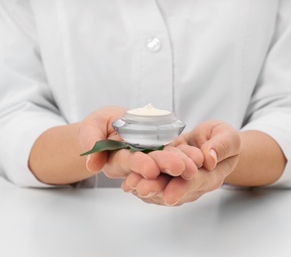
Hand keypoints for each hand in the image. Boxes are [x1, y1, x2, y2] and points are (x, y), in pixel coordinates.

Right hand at [79, 107, 201, 180]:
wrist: (113, 123)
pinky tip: (199, 156)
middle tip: (182, 168)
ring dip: (181, 163)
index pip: (127, 162)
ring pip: (166, 160)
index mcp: (115, 159)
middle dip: (165, 166)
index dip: (139, 165)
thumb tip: (92, 164)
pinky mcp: (162, 149)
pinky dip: (186, 154)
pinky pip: (175, 151)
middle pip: (151, 164)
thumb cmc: (99, 125)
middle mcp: (135, 163)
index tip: (150, 169)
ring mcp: (150, 157)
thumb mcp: (91, 127)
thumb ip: (91, 141)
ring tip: (196, 163)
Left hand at [121, 121, 240, 205]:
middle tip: (142, 189)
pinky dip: (141, 181)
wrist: (214, 142)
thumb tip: (209, 157)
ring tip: (131, 185)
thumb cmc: (222, 140)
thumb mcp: (228, 137)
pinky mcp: (166, 174)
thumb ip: (222, 146)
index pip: (197, 182)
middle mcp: (193, 183)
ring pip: (162, 188)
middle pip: (175, 189)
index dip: (183, 188)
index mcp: (212, 175)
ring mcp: (178, 180)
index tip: (169, 195)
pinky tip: (128, 183)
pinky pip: (154, 180)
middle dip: (158, 190)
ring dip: (146, 187)